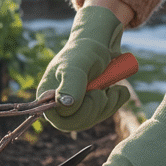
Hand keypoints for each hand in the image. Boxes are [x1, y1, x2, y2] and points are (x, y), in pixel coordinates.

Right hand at [38, 6, 130, 131]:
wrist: (99, 43)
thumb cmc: (84, 50)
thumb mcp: (77, 65)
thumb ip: (70, 84)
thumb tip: (64, 106)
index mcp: (48, 95)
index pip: (61, 120)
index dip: (80, 111)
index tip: (94, 92)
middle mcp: (59, 103)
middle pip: (78, 122)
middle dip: (96, 106)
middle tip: (102, 89)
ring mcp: (76, 105)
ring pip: (93, 118)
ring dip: (108, 102)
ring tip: (112, 85)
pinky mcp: (91, 104)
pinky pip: (105, 113)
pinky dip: (116, 101)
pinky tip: (117, 88)